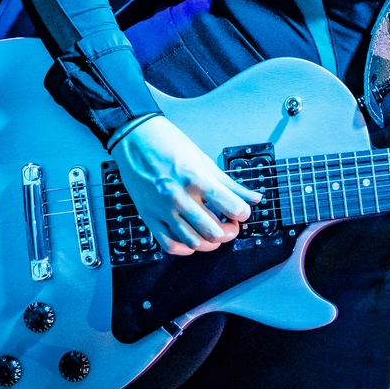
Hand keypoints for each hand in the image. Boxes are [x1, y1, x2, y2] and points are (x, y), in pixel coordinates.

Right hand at [110, 116, 261, 254]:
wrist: (134, 139)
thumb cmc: (169, 145)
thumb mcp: (204, 161)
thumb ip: (230, 184)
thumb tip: (254, 198)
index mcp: (196, 178)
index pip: (231, 207)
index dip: (243, 213)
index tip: (242, 212)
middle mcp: (179, 197)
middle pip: (213, 231)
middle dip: (229, 232)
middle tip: (231, 225)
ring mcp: (162, 210)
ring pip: (193, 242)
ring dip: (210, 243)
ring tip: (214, 232)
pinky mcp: (149, 217)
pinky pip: (170, 245)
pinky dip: (186, 248)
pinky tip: (193, 239)